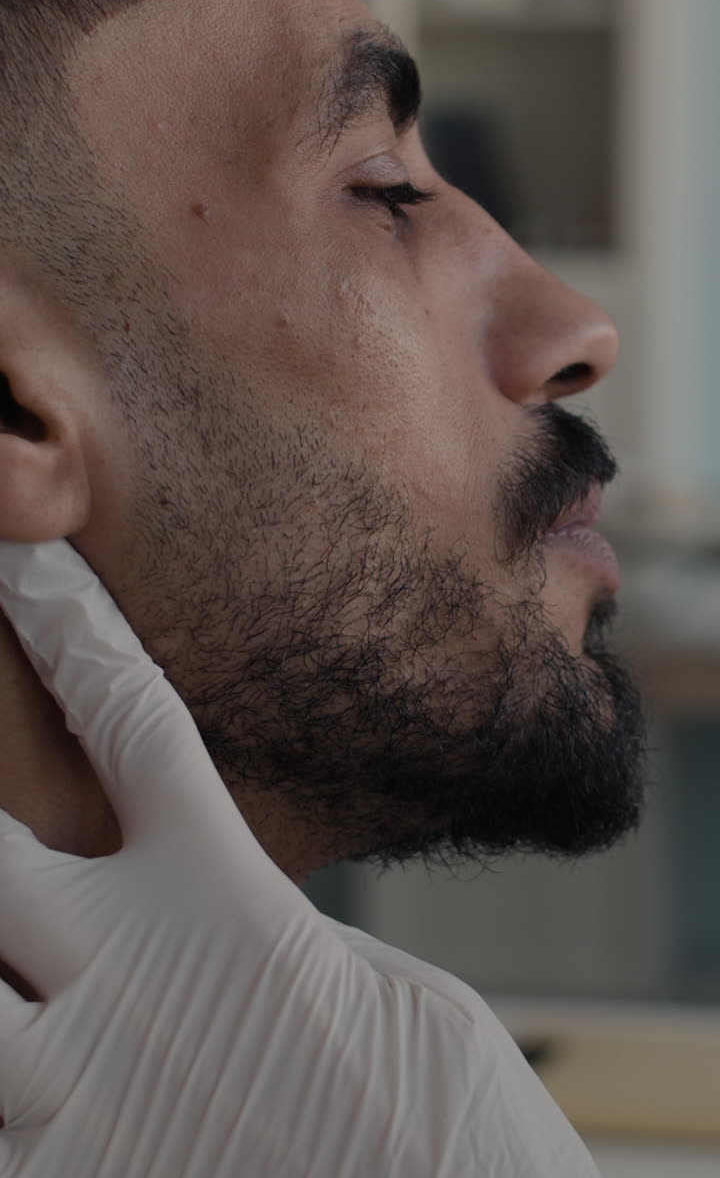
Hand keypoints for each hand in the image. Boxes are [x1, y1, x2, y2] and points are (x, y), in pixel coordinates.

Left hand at [0, 540, 598, 1177]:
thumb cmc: (429, 1105)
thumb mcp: (360, 975)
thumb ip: (256, 923)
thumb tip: (197, 900)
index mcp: (230, 898)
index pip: (137, 724)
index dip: (78, 634)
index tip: (32, 569)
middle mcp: (141, 976)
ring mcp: (88, 1087)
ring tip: (10, 968)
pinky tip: (21, 1082)